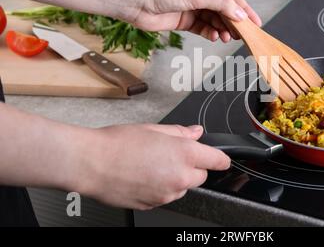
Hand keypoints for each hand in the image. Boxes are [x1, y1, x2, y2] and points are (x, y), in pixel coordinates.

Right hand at [73, 124, 229, 209]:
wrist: (91, 163)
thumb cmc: (118, 143)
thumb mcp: (153, 129)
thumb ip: (180, 132)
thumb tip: (195, 132)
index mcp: (184, 154)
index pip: (216, 160)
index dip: (220, 158)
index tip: (221, 158)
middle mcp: (179, 177)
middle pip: (201, 176)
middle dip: (192, 166)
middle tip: (171, 155)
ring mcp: (166, 194)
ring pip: (183, 187)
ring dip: (176, 178)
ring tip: (152, 165)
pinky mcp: (153, 204)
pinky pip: (166, 196)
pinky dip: (161, 188)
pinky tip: (144, 176)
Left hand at [124, 0, 261, 42]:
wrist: (137, 4)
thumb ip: (220, 3)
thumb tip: (238, 13)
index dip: (245, 9)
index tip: (255, 22)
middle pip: (225, 11)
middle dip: (234, 23)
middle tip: (242, 34)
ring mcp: (194, 9)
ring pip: (215, 22)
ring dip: (222, 30)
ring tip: (227, 38)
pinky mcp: (186, 22)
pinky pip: (204, 29)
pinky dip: (210, 34)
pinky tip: (214, 37)